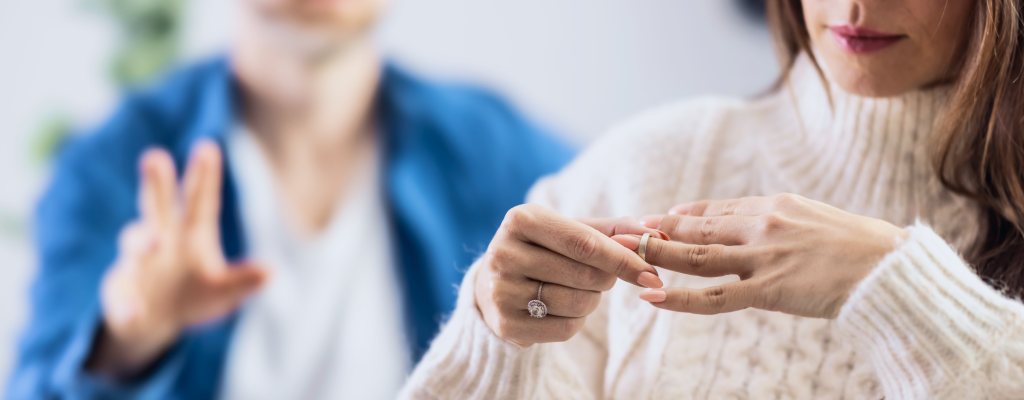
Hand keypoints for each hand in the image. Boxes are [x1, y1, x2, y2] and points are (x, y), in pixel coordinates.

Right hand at [88, 142, 268, 375]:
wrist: (154, 320)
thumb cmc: (193, 294)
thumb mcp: (223, 291)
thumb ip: (243, 282)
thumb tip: (271, 272)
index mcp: (192, 234)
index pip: (200, 201)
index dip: (205, 176)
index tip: (208, 146)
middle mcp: (162, 238)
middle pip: (159, 205)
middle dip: (157, 182)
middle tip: (155, 156)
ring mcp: (137, 262)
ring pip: (135, 242)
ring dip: (141, 240)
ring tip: (154, 243)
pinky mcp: (119, 291)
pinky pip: (121, 298)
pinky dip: (126, 305)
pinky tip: (133, 313)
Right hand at [475, 204, 667, 347]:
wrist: (491, 283)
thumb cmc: (543, 250)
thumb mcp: (570, 229)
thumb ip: (613, 230)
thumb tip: (654, 235)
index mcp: (521, 219)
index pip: (585, 243)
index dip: (623, 260)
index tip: (651, 274)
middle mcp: (504, 253)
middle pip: (584, 276)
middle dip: (606, 280)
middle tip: (602, 277)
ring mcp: (501, 290)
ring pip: (577, 304)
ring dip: (592, 300)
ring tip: (578, 290)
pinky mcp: (505, 323)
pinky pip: (565, 329)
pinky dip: (577, 321)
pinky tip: (563, 309)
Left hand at [616, 193, 903, 318]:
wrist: (895, 270)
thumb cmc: (866, 249)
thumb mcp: (818, 221)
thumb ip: (785, 222)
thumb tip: (765, 225)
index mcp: (775, 205)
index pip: (717, 210)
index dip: (684, 215)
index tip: (659, 217)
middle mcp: (763, 224)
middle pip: (698, 227)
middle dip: (657, 230)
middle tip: (624, 230)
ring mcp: (764, 256)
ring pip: (697, 256)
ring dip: (657, 255)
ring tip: (626, 255)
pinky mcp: (770, 289)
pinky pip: (716, 296)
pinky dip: (681, 296)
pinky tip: (653, 296)